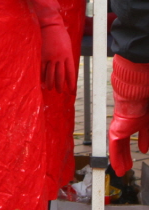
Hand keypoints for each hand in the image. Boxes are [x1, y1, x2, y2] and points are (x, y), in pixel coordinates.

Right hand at [39, 14, 75, 93]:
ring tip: (50, 89)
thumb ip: (66, 56)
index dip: (71, 83)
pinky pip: (41, 68)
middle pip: (60, 75)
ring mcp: (50, 57)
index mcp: (68, 56)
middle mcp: (60, 58)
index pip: (71, 73)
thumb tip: (65, 65)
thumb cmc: (59, 33)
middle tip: (59, 92)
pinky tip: (42, 81)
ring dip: (50, 83)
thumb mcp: (67, 45)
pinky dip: (41, 75)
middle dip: (60, 85)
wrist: (49, 24)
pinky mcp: (41, 54)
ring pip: (50, 74)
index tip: (71, 91)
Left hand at [109, 56, 148, 175]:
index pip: (142, 133)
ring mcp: (121, 125)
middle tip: (127, 165)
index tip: (142, 149)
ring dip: (120, 159)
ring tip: (121, 170)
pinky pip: (114, 146)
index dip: (143, 141)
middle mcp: (129, 122)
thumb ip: (148, 132)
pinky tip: (117, 166)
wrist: (136, 90)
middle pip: (126, 141)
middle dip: (126, 154)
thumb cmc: (146, 99)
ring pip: (118, 146)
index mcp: (140, 117)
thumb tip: (145, 147)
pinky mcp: (116, 128)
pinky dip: (115, 157)